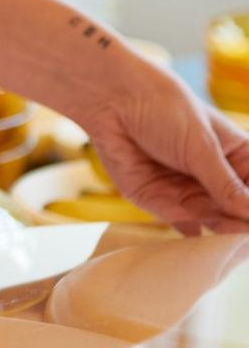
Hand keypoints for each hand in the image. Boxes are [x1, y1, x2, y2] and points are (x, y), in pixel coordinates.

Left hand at [79, 63, 248, 233]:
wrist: (112, 102)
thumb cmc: (164, 109)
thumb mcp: (201, 147)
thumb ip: (225, 184)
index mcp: (237, 156)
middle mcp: (214, 177)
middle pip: (237, 210)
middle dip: (241, 224)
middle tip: (244, 236)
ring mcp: (187, 190)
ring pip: (213, 221)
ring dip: (221, 233)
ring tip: (227, 242)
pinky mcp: (157, 201)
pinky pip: (181, 226)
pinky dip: (192, 238)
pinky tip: (203, 245)